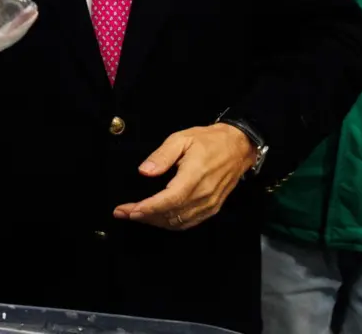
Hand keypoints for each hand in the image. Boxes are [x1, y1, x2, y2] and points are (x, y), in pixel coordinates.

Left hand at [112, 124, 256, 230]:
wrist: (238, 147)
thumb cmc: (209, 141)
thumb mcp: (181, 139)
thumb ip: (161, 155)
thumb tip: (144, 171)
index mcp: (195, 176)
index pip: (169, 200)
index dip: (148, 208)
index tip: (129, 210)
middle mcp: (204, 194)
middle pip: (171, 214)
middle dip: (144, 216)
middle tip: (123, 213)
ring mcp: (210, 204)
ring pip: (179, 221)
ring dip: (155, 221)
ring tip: (135, 216)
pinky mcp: (213, 207)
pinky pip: (190, 222)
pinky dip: (171, 223)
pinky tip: (157, 219)